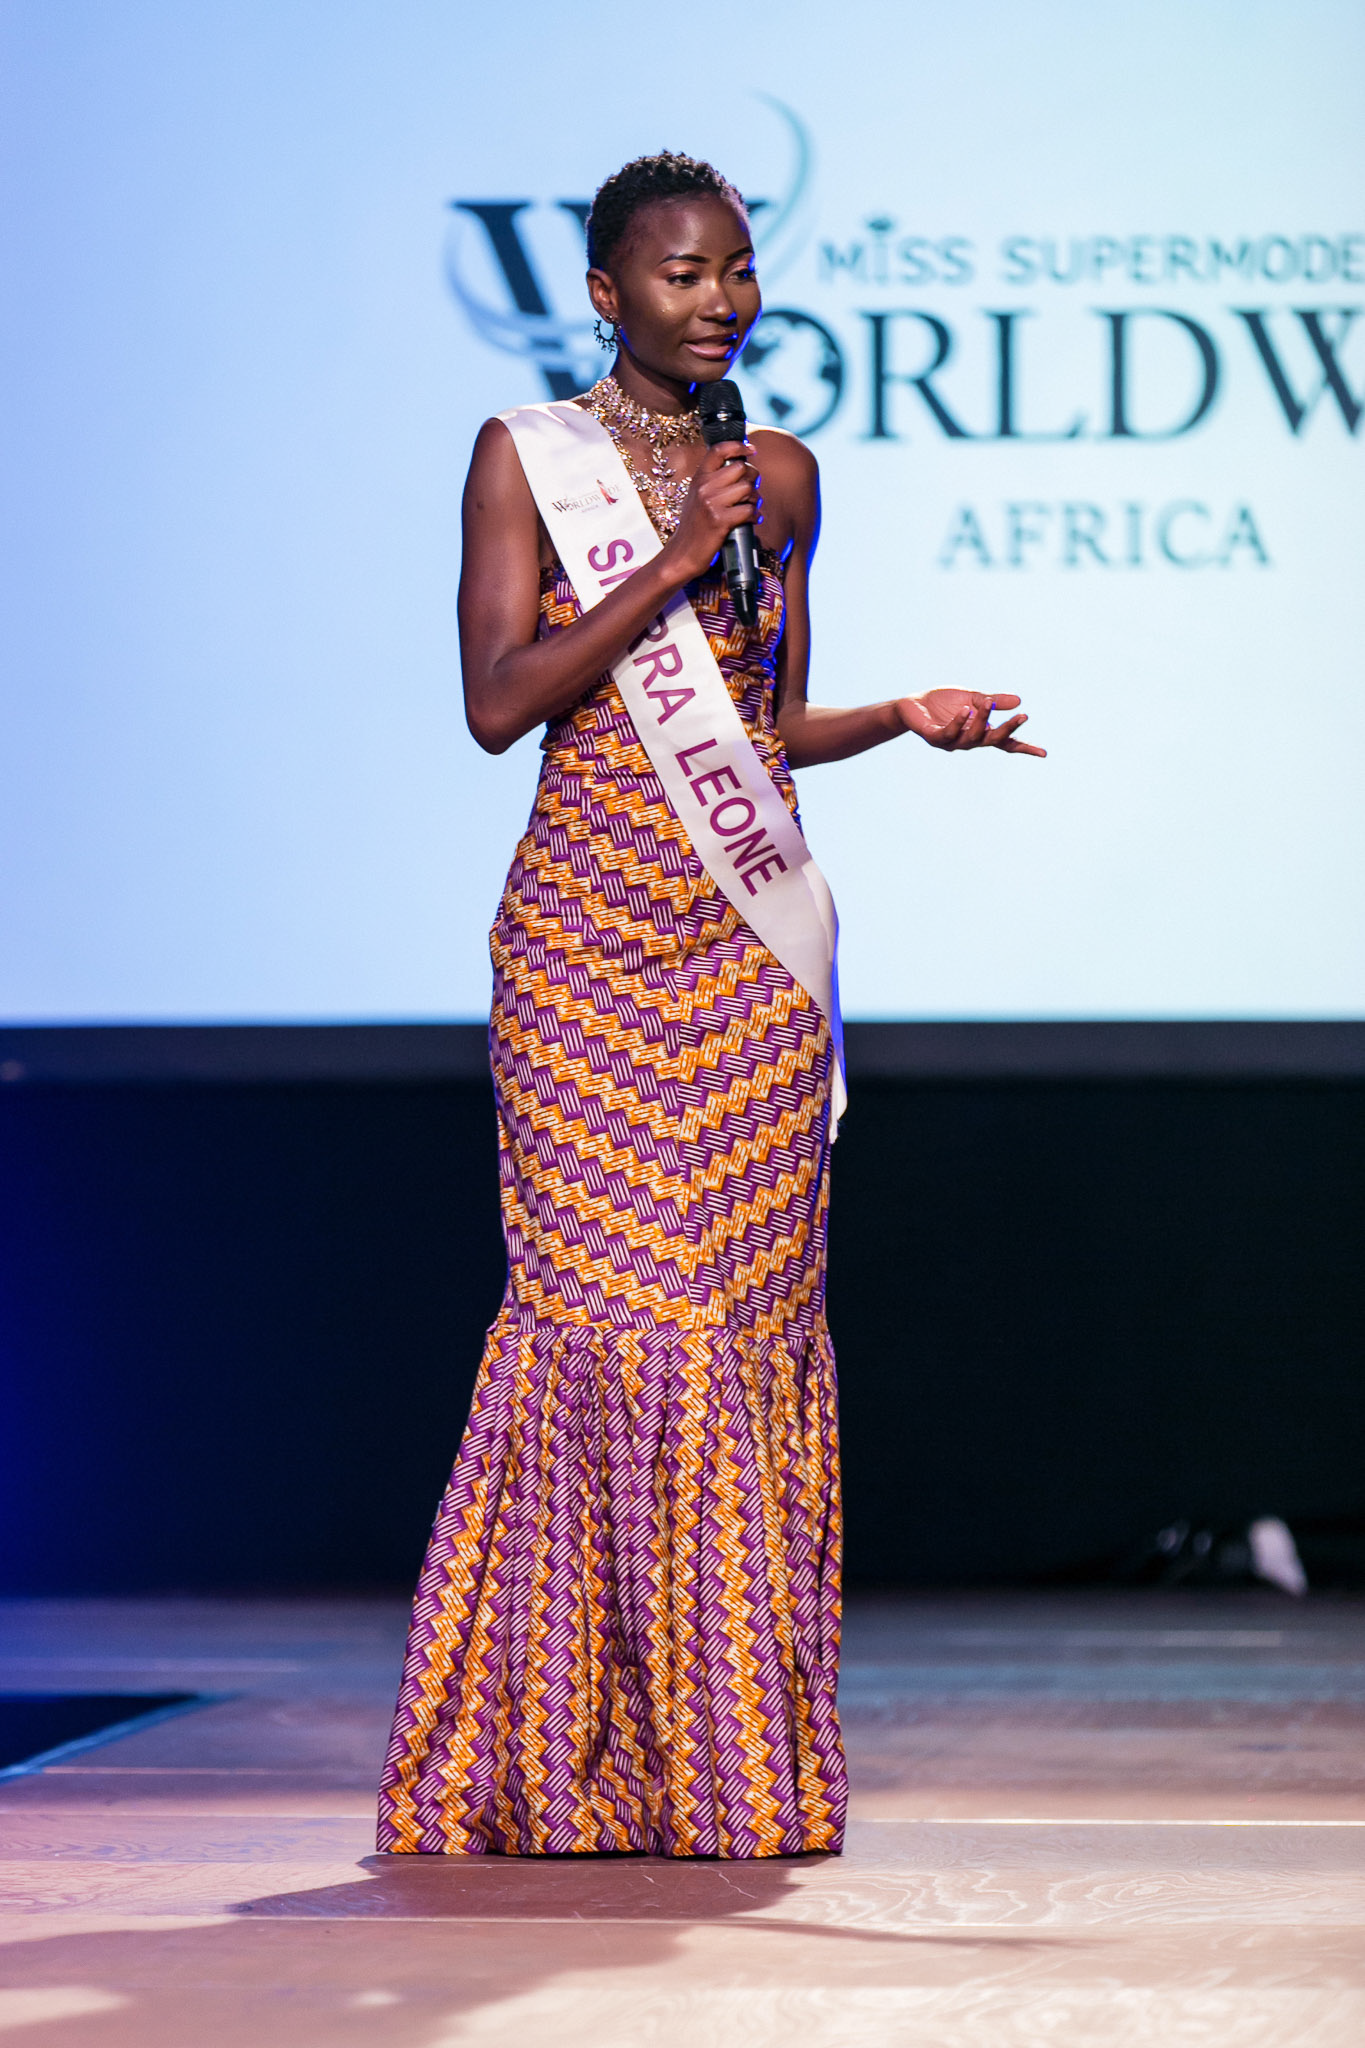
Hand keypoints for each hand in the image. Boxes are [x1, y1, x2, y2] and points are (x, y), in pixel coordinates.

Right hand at [660, 440, 760, 583]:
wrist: (682, 554)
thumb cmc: (694, 527)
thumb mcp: (696, 497)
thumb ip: (712, 481)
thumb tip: (739, 468)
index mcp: (698, 478)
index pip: (718, 450)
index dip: (738, 446)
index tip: (751, 450)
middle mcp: (704, 487)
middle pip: (741, 469)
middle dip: (753, 479)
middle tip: (751, 491)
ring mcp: (711, 503)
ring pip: (748, 489)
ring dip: (755, 499)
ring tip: (751, 507)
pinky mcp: (720, 521)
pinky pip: (749, 510)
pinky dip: (755, 515)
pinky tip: (752, 520)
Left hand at [899, 690, 1045, 756]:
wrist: (912, 705)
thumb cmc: (943, 703)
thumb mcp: (973, 698)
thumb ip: (993, 700)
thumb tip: (1019, 700)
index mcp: (979, 732)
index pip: (1004, 742)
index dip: (1023, 748)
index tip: (1043, 753)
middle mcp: (967, 741)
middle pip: (992, 740)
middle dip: (1007, 729)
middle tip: (1023, 716)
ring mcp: (951, 742)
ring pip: (972, 736)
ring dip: (982, 719)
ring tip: (987, 702)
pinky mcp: (934, 737)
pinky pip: (948, 733)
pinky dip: (958, 722)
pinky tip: (965, 710)